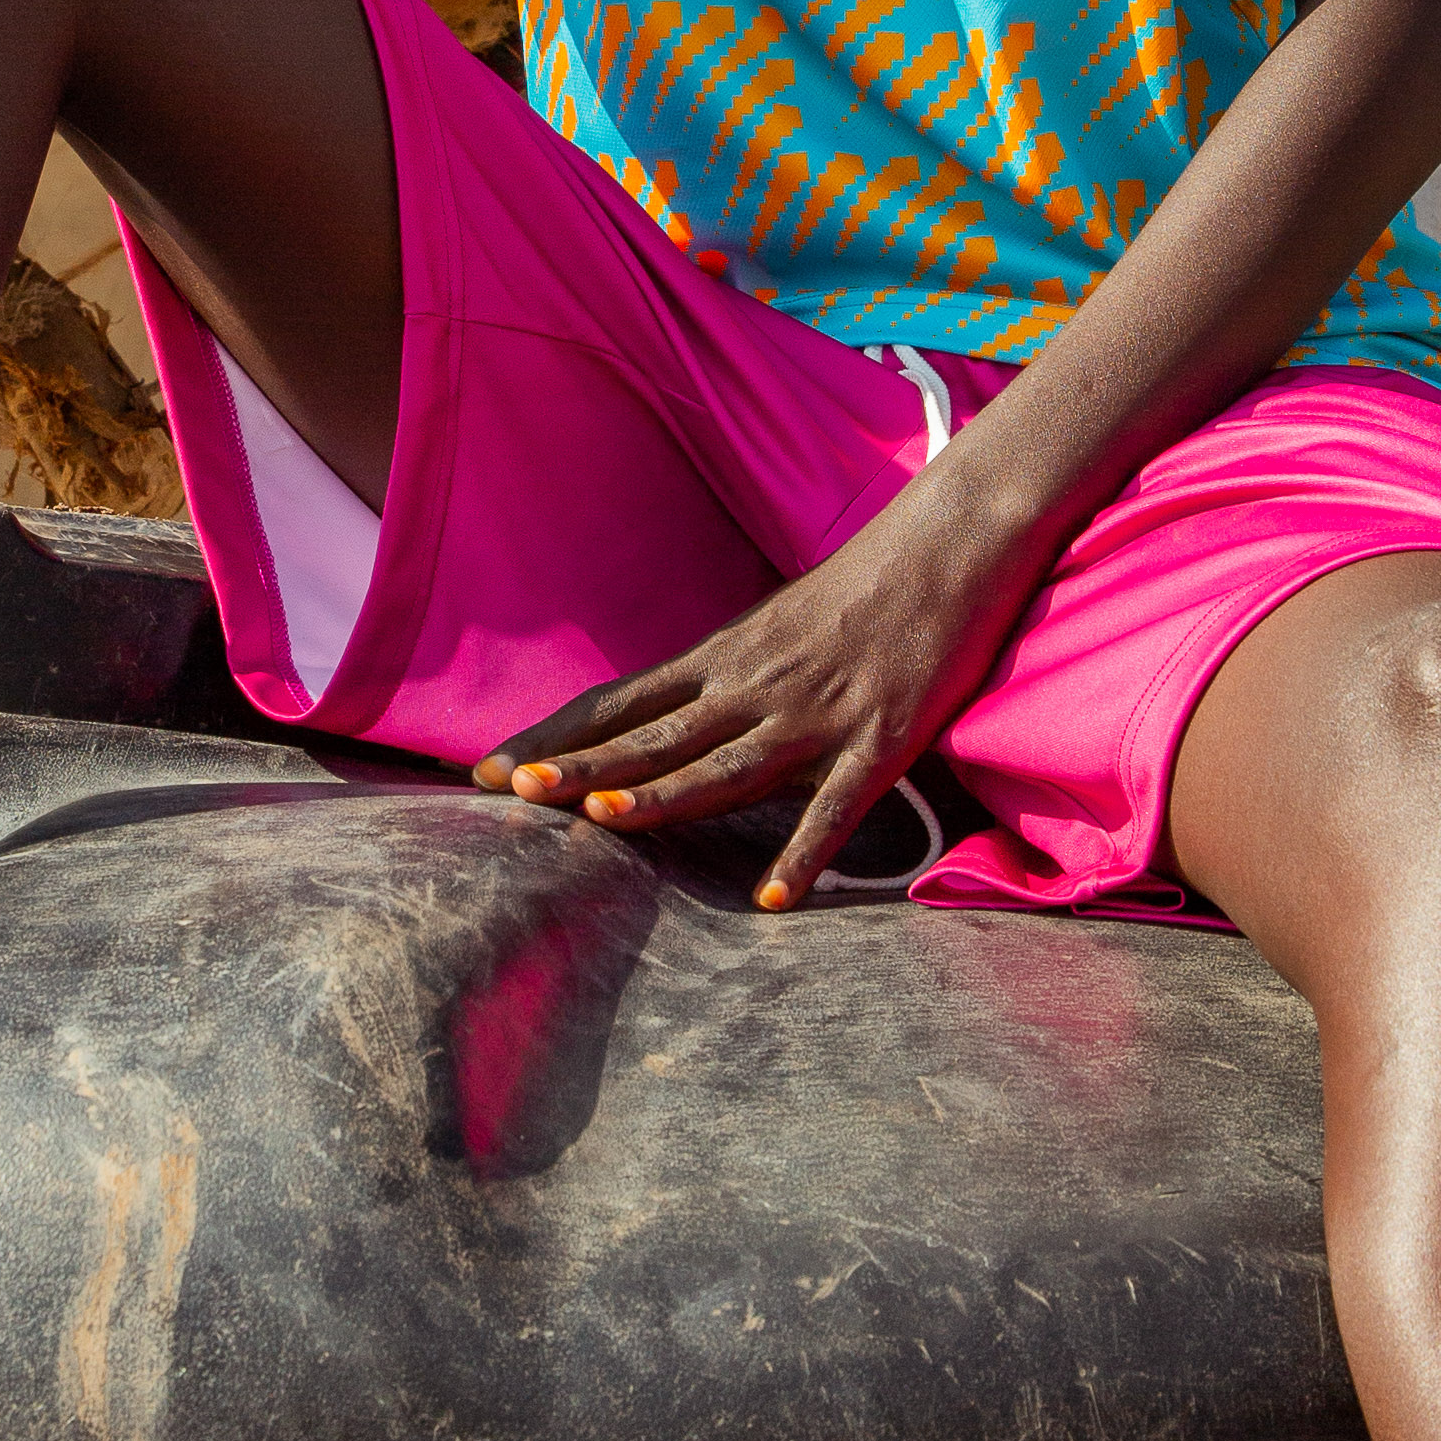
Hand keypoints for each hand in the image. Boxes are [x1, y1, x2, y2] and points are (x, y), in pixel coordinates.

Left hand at [472, 484, 1046, 910]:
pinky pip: (835, 807)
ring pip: (724, 765)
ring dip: (662, 793)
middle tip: (511, 794)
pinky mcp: (880, 740)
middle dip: (580, 767)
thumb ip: (729, 674)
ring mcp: (814, 716)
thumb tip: (675, 717)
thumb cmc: (867, 582)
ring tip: (601, 822)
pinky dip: (803, 851)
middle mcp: (754, 686)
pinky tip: (772, 897)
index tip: (488, 769)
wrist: (952, 543)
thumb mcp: (778, 623)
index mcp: (724, 657)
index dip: (554, 738)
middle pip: (652, 735)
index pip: (618, 702)